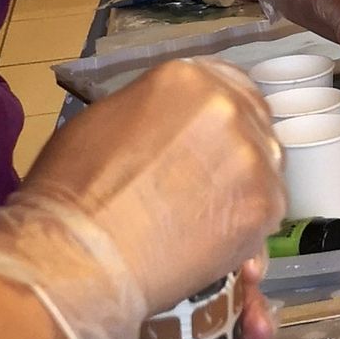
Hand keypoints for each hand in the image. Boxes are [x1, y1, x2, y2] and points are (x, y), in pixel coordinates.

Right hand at [0, 59, 283, 338]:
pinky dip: (251, 234)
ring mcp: (252, 156)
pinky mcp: (263, 205)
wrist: (72, 259)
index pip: (230, 87)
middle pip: (255, 129)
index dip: (227, 119)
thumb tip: (176, 124)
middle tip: (210, 192)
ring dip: (248, 196)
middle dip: (239, 159)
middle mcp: (229, 108)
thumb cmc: (70, 194)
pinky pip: (269, 215)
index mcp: (189, 78)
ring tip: (209, 226)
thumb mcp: (107, 123)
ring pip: (268, 172)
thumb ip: (157, 113)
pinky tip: (223, 250)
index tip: (217, 146)